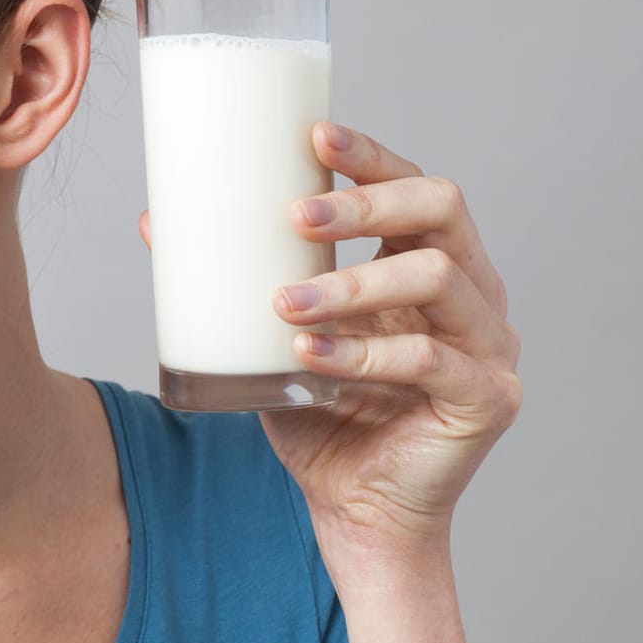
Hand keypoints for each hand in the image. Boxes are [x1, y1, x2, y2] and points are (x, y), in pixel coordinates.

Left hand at [137, 121, 520, 550]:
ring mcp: (489, 344)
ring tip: (284, 302)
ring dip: (352, 283)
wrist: (351, 508)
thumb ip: (231, 278)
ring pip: (436, 278)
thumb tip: (152, 219)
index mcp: (430, 259)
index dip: (370, 156)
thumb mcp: (272, 331)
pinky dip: (364, 355)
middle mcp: (472, 291)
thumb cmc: (318, 410)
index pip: (412, 185)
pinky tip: (309, 357)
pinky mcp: (487, 398)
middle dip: (366, 202)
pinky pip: (431, 361)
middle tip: (295, 215)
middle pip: (441, 210)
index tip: (314, 134)